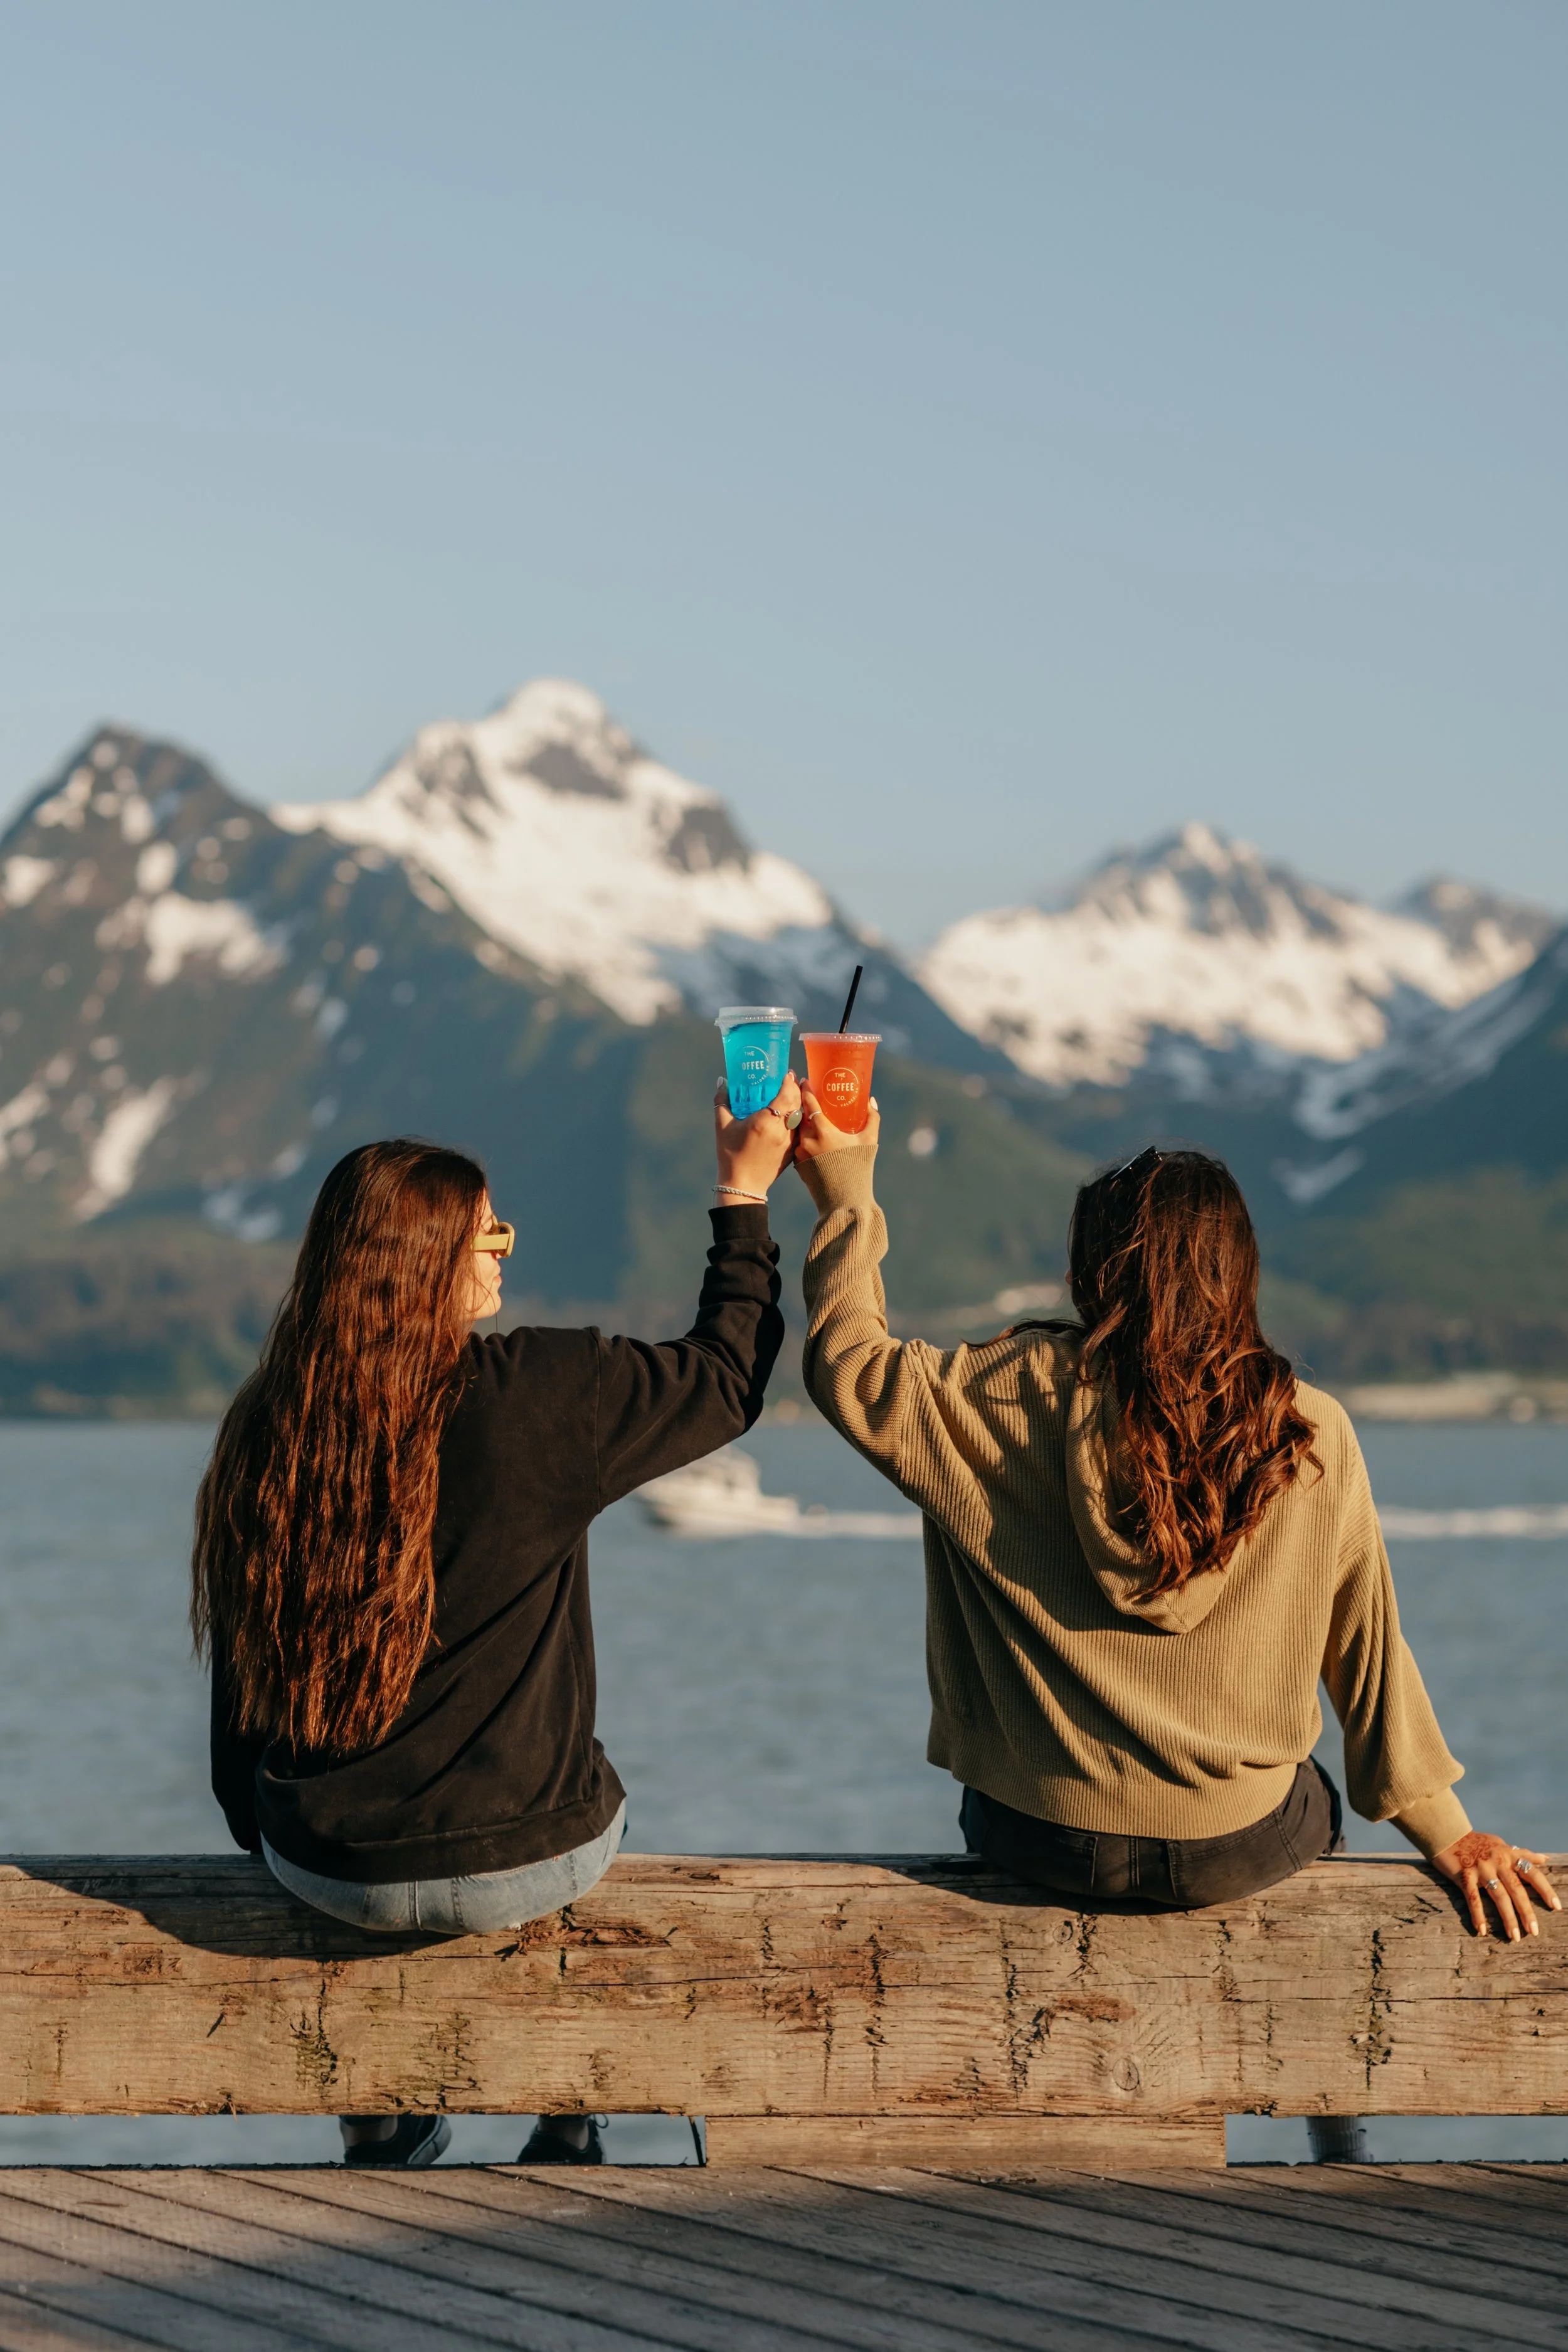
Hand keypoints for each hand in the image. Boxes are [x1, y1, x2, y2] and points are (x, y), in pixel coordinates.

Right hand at [714, 1071, 800, 1200]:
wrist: (743, 1185)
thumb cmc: (730, 1155)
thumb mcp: (722, 1126)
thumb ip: (721, 1100)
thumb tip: (721, 1081)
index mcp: (766, 1121)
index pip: (786, 1094)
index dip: (788, 1081)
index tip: (787, 1073)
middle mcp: (781, 1130)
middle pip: (797, 1103)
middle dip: (796, 1089)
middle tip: (790, 1080)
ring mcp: (789, 1142)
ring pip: (800, 1116)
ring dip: (798, 1103)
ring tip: (792, 1094)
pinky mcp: (792, 1151)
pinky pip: (799, 1129)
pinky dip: (798, 1119)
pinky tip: (791, 1115)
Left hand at [793, 1085, 878, 1206]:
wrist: (844, 1201)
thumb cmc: (859, 1169)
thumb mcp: (869, 1141)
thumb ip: (872, 1117)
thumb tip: (870, 1100)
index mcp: (823, 1131)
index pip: (809, 1103)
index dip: (806, 1089)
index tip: (805, 1080)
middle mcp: (807, 1140)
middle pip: (801, 1115)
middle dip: (803, 1104)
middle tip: (808, 1095)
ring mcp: (800, 1154)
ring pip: (798, 1131)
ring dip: (802, 1122)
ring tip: (809, 1116)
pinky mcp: (797, 1165)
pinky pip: (798, 1146)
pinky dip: (803, 1138)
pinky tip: (810, 1136)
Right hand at [1430, 1831, 1559, 1939]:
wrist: (1447, 1832)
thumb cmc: (1476, 1841)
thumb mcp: (1500, 1844)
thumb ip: (1522, 1853)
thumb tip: (1545, 1859)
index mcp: (1508, 1854)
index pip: (1532, 1873)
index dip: (1545, 1890)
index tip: (1556, 1907)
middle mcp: (1497, 1861)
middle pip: (1517, 1889)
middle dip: (1526, 1911)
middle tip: (1534, 1932)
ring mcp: (1480, 1868)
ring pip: (1498, 1896)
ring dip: (1507, 1918)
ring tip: (1514, 1937)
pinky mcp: (1464, 1875)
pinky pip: (1473, 1898)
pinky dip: (1477, 1915)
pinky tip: (1482, 1931)